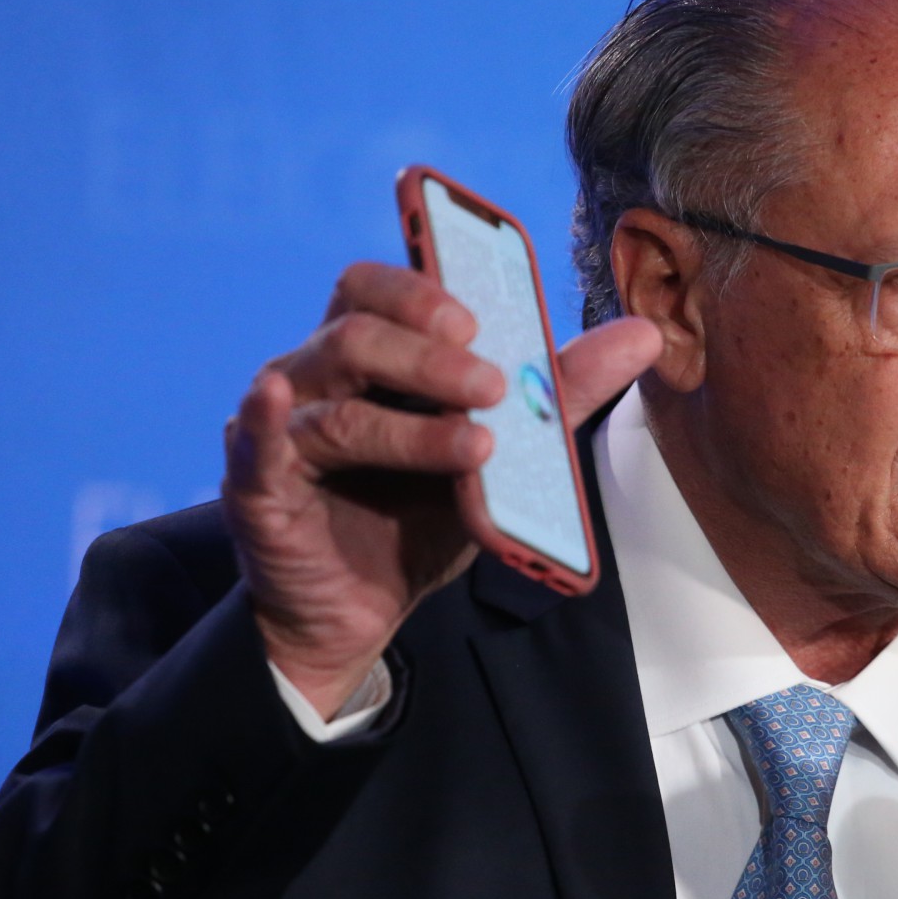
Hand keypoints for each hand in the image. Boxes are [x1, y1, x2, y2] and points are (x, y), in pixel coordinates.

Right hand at [221, 262, 661, 716]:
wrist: (362, 611)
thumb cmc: (420, 514)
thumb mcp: (504, 454)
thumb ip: (561, 393)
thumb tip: (645, 334)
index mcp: (368, 354)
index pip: (376, 287)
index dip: (421, 290)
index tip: (479, 318)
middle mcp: (315, 377)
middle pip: (357, 333)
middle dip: (430, 356)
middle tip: (494, 388)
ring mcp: (282, 431)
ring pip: (337, 403)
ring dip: (413, 424)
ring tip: (478, 446)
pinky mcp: (256, 489)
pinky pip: (252, 446)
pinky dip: (262, 420)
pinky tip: (275, 399)